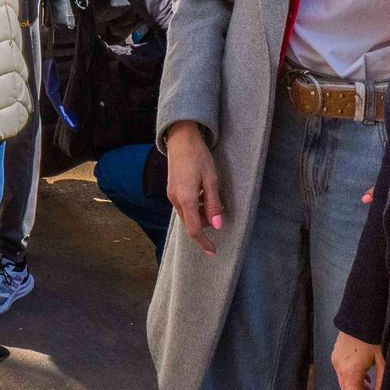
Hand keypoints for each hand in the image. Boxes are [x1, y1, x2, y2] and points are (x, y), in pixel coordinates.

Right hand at [164, 120, 223, 253]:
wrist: (181, 138)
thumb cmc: (199, 156)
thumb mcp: (211, 179)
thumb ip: (213, 204)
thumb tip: (217, 225)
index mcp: (186, 198)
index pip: (194, 229)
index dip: (204, 242)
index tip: (213, 251)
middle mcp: (175, 199)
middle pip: (190, 223)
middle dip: (204, 224)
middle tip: (218, 211)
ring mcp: (171, 194)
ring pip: (187, 215)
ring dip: (200, 215)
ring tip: (211, 199)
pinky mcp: (171, 190)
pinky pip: (183, 206)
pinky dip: (194, 207)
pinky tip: (202, 194)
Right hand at [332, 331, 385, 389]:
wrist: (360, 312)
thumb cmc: (374, 336)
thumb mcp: (383, 361)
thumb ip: (382, 384)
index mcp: (350, 372)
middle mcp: (339, 368)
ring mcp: (336, 360)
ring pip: (345, 385)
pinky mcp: (337, 354)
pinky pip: (344, 374)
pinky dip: (354, 382)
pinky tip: (366, 381)